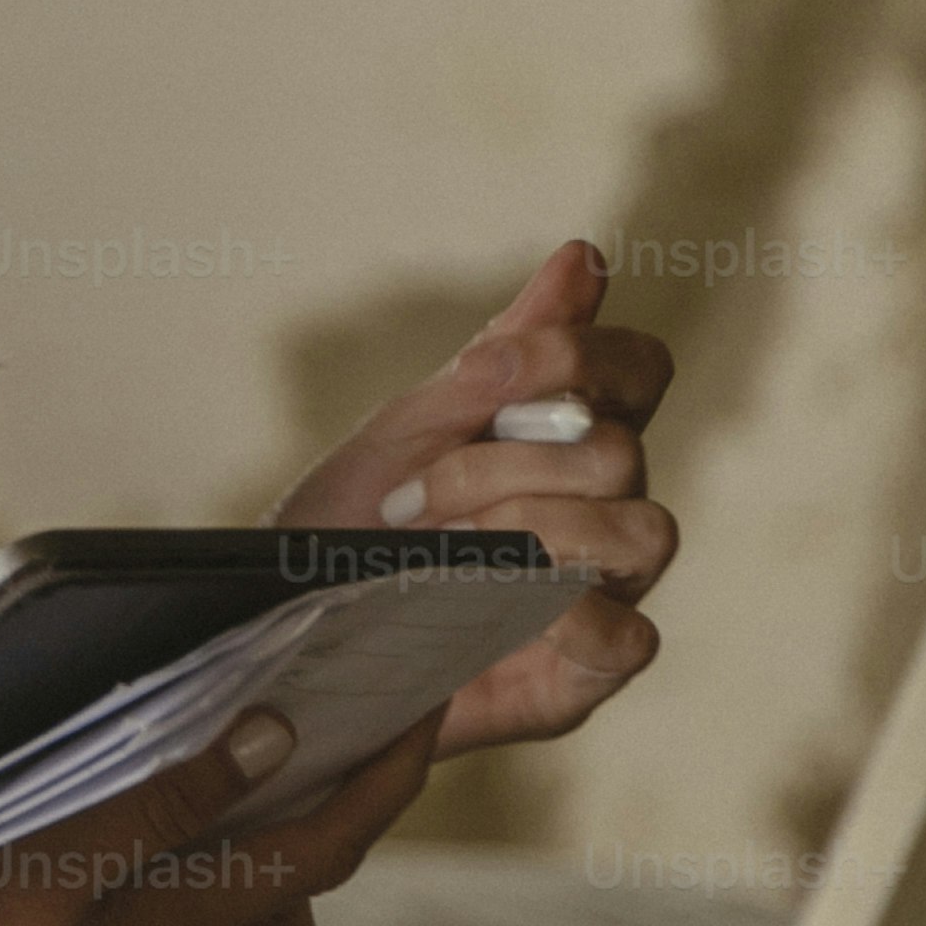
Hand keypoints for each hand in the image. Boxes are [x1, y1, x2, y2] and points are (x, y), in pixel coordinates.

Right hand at [0, 701, 442, 925]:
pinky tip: (131, 906)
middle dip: (326, 838)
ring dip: (258, 894)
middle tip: (305, 760)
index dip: (385, 779)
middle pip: (297, 916)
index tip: (423, 714)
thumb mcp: (31, 866)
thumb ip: (153, 805)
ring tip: (215, 819)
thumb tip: (268, 741)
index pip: (320, 848)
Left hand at [275, 240, 678, 757]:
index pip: (640, 368)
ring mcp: (606, 590)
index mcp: (572, 438)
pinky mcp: (588, 669)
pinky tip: (490, 609)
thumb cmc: (349, 527)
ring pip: (643, 530)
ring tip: (438, 555)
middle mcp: (607, 509)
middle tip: (406, 500)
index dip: (575, 355)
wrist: (282, 633)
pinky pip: (629, 636)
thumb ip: (502, 355)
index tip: (476, 376)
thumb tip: (584, 256)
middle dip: (498, 465)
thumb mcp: (408, 429)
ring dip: (526, 531)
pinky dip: (561, 616)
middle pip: (619, 450)